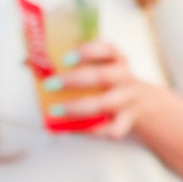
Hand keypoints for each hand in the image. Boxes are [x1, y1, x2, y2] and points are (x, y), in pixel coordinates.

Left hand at [38, 41, 170, 139]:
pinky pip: (112, 129)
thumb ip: (81, 65)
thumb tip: (36, 63)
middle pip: (104, 76)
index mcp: (118, 61)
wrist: (146, 103)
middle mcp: (125, 78)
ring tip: (55, 110)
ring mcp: (128, 101)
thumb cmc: (113, 83)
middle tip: (50, 84)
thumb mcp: (106, 68)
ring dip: (77, 108)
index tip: (66, 58)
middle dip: (75, 80)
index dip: (88, 52)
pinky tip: (72, 130)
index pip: (108, 50)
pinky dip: (91, 131)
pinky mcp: (127, 121)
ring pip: (106, 104)